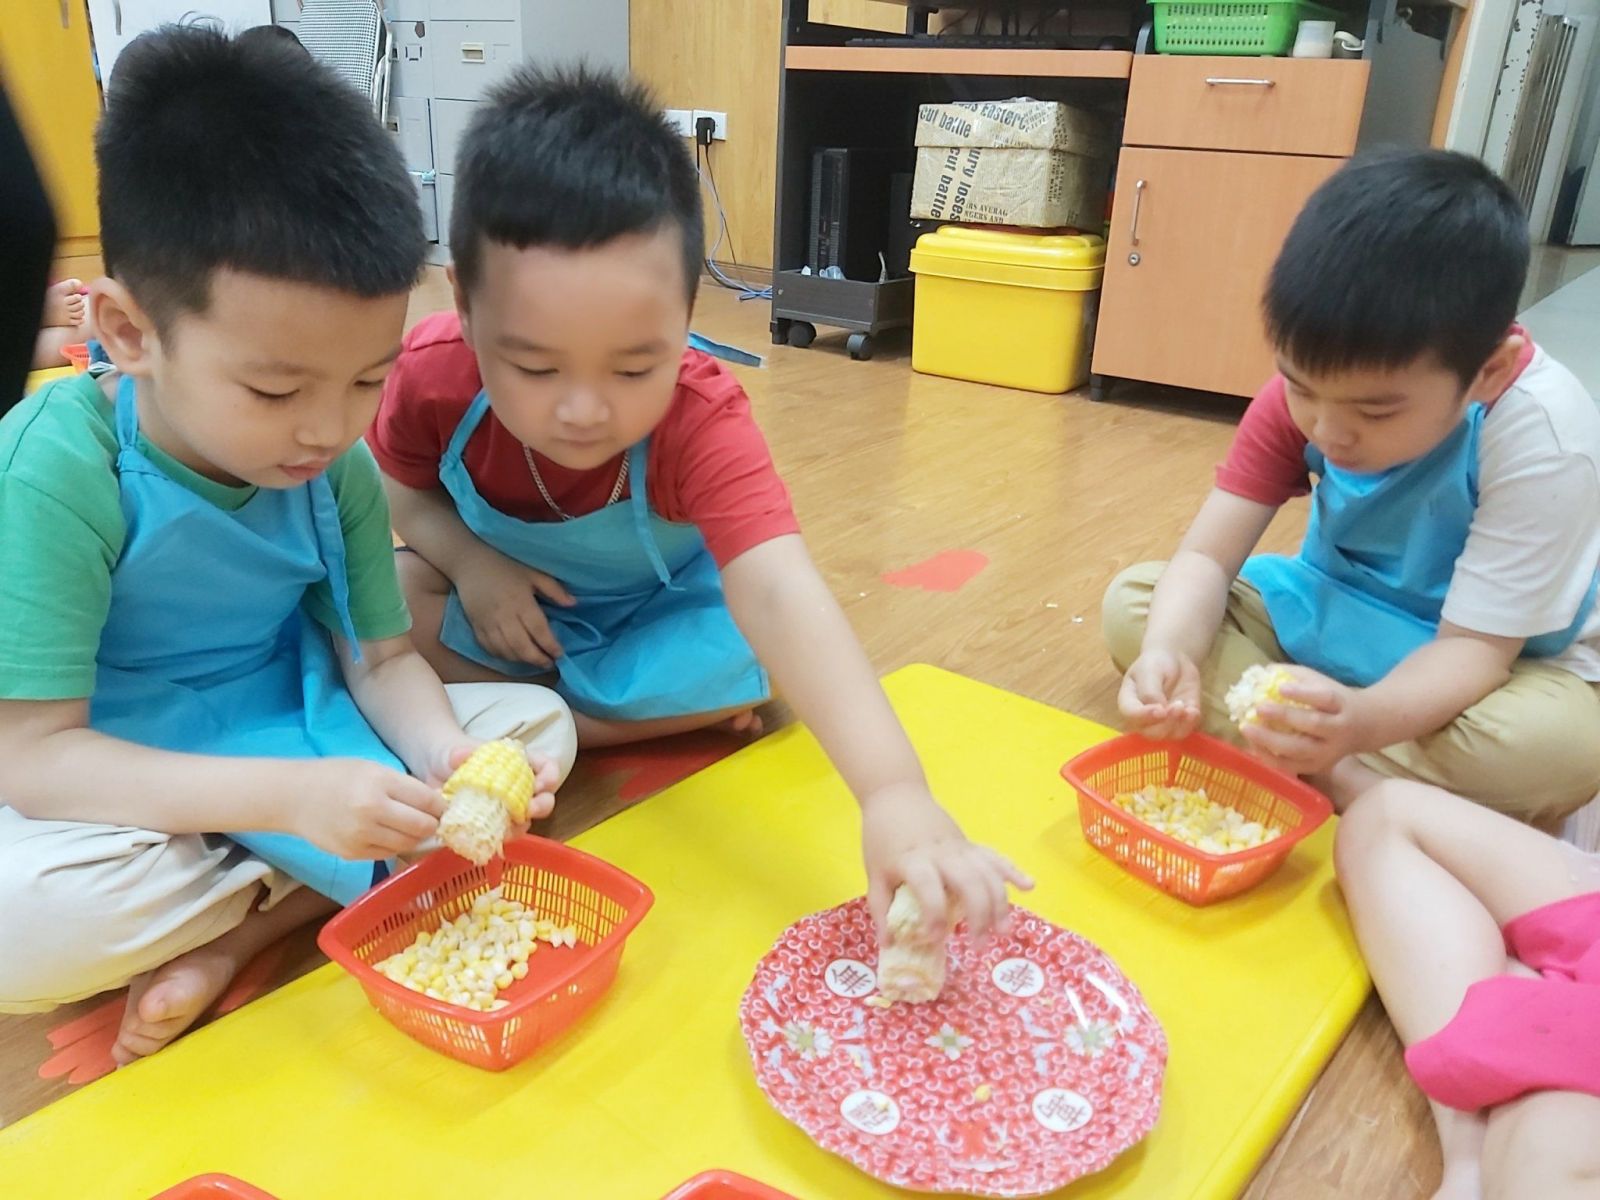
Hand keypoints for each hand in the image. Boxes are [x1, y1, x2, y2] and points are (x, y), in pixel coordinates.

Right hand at [291, 758, 445, 859]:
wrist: (293, 797)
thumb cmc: (337, 777)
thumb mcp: (373, 769)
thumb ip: (404, 786)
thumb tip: (437, 804)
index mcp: (379, 783)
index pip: (427, 800)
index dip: (441, 806)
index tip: (445, 807)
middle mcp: (372, 811)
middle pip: (422, 826)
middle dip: (433, 824)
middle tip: (433, 820)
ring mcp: (361, 836)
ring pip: (408, 843)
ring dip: (416, 837)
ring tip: (413, 827)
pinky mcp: (353, 854)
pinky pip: (389, 853)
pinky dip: (396, 845)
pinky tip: (391, 834)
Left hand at [426, 739, 561, 827]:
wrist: (432, 771)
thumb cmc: (450, 754)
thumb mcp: (453, 750)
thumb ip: (459, 752)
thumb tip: (459, 756)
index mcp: (519, 763)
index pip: (547, 767)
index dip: (550, 777)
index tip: (538, 784)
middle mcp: (518, 786)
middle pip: (544, 798)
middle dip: (541, 806)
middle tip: (528, 810)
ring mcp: (506, 808)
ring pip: (525, 821)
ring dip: (520, 826)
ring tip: (507, 829)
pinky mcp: (491, 825)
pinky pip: (503, 835)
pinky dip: (498, 839)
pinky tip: (488, 838)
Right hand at [453, 549, 574, 668]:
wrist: (470, 563)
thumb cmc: (505, 566)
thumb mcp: (533, 573)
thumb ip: (553, 589)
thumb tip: (573, 604)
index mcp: (521, 602)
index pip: (538, 630)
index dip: (550, 645)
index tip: (560, 654)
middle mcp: (504, 616)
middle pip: (522, 646)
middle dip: (537, 659)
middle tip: (549, 662)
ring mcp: (488, 624)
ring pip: (505, 651)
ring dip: (521, 660)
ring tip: (534, 661)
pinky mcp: (476, 627)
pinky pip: (489, 649)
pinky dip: (503, 656)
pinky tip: (514, 656)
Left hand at [861, 782, 1033, 944]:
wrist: (895, 796)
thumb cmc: (882, 838)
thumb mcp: (874, 874)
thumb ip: (881, 909)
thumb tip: (889, 945)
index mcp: (913, 860)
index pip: (928, 888)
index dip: (933, 914)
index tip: (934, 939)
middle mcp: (942, 853)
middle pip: (969, 882)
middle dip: (979, 915)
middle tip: (978, 945)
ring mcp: (960, 847)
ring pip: (988, 872)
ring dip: (999, 903)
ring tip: (1002, 931)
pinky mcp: (970, 843)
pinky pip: (995, 856)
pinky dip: (1014, 871)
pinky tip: (1029, 887)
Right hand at [1118, 647, 1201, 739]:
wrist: (1175, 660)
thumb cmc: (1155, 663)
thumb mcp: (1149, 671)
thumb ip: (1150, 691)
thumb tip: (1159, 712)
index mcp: (1128, 702)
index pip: (1131, 715)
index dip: (1144, 716)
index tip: (1160, 710)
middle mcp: (1143, 718)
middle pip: (1150, 732)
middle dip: (1166, 724)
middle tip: (1178, 706)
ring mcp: (1162, 722)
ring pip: (1169, 736)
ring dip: (1180, 725)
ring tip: (1188, 708)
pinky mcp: (1180, 721)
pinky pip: (1185, 731)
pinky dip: (1191, 724)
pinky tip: (1193, 711)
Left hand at [1242, 667, 1371, 776]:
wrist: (1365, 727)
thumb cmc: (1334, 701)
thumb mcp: (1321, 682)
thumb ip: (1294, 675)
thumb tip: (1261, 673)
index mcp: (1342, 705)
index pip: (1325, 698)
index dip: (1303, 693)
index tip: (1281, 687)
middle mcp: (1338, 730)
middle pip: (1313, 725)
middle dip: (1284, 717)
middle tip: (1258, 708)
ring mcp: (1329, 752)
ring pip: (1299, 750)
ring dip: (1270, 741)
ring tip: (1246, 728)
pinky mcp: (1318, 766)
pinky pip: (1291, 767)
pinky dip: (1269, 758)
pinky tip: (1251, 746)